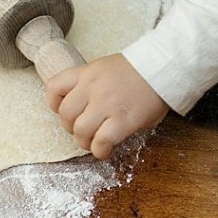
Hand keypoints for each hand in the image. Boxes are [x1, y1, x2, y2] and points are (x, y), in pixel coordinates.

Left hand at [46, 53, 168, 159]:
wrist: (162, 67)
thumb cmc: (138, 69)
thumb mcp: (106, 67)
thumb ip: (91, 84)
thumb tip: (81, 107)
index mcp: (87, 72)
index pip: (54, 87)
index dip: (54, 104)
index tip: (63, 110)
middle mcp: (92, 87)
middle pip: (65, 115)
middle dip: (71, 127)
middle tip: (84, 129)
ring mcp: (106, 104)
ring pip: (80, 131)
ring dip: (85, 141)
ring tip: (96, 140)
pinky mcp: (122, 120)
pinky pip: (100, 142)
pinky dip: (100, 150)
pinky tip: (107, 148)